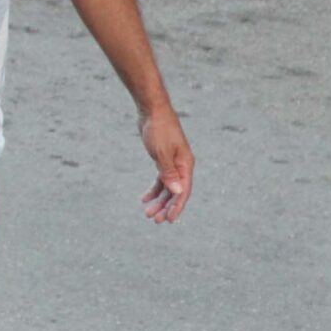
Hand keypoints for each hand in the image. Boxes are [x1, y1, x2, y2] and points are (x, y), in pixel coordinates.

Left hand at [139, 104, 192, 221]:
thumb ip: (168, 172)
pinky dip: (154, 189)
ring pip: (167, 187)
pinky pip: (161, 179)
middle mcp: (181, 166)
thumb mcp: (161, 152)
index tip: (168, 220)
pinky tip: (145, 198)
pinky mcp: (163, 159)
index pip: (183, 191)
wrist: (152, 110)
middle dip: (166, 207)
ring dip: (159, 200)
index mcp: (185, 165)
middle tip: (154, 220)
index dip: (177, 207)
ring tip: (148, 213)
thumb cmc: (158, 129)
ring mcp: (172, 163)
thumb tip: (176, 192)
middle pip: (175, 192)